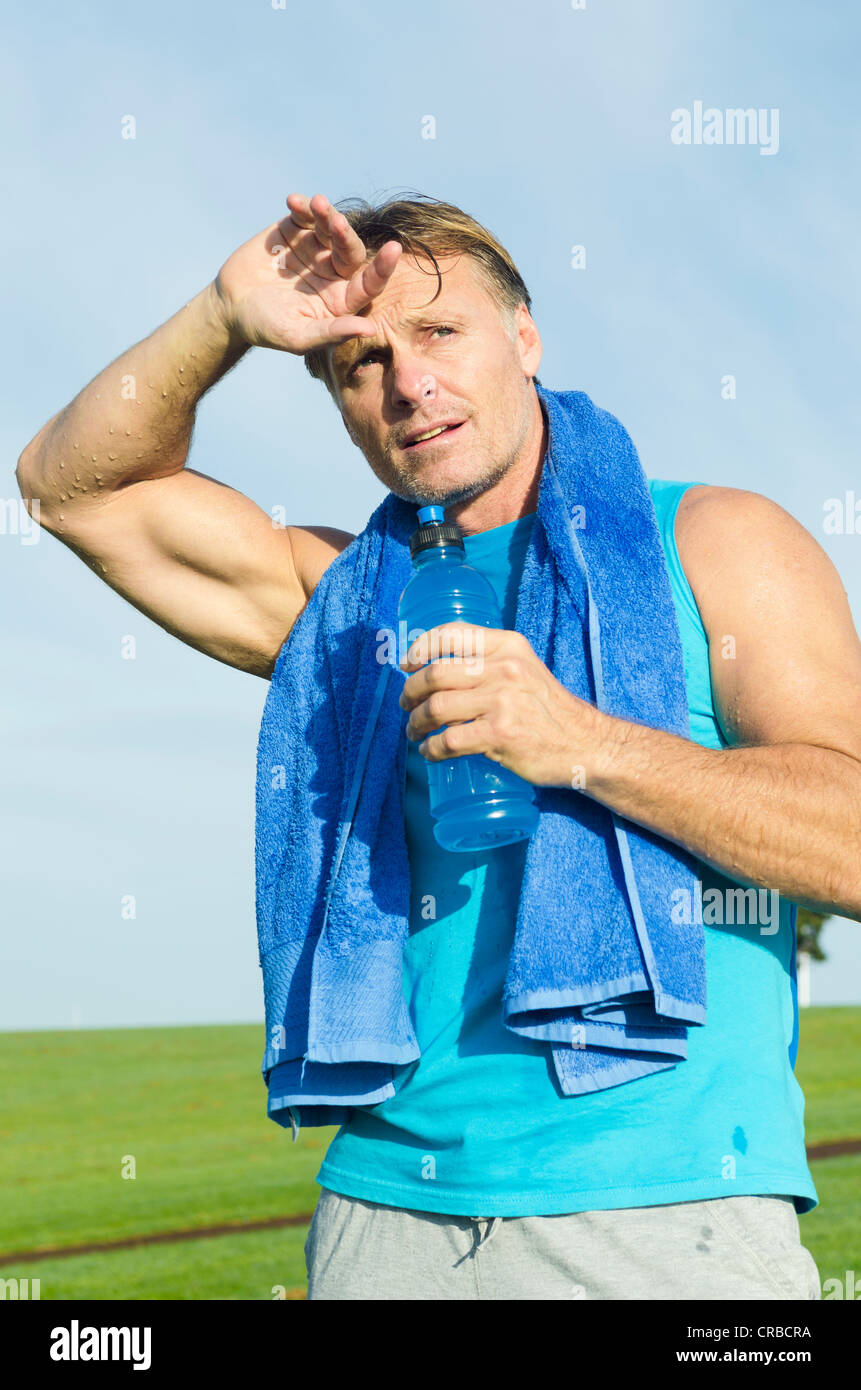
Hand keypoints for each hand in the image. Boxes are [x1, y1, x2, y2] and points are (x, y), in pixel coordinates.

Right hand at [211, 192, 401, 353]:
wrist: (230, 306)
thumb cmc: (266, 328)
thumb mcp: (298, 336)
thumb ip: (332, 332)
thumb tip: (369, 330)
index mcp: (342, 300)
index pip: (369, 283)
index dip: (382, 268)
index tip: (394, 249)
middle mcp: (334, 273)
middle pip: (350, 249)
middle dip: (345, 234)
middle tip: (335, 222)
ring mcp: (315, 249)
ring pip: (330, 227)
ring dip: (326, 214)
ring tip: (315, 204)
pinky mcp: (294, 230)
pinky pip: (305, 214)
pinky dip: (302, 206)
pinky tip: (294, 202)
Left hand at [398, 623, 607, 787]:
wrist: (584, 743)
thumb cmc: (548, 709)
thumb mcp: (525, 668)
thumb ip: (491, 662)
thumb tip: (440, 669)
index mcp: (508, 646)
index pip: (451, 634)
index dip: (420, 648)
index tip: (405, 664)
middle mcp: (504, 668)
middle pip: (435, 673)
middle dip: (411, 692)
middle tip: (407, 705)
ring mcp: (502, 702)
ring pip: (436, 707)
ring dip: (416, 723)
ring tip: (414, 732)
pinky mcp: (500, 735)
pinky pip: (448, 740)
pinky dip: (431, 749)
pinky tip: (430, 752)